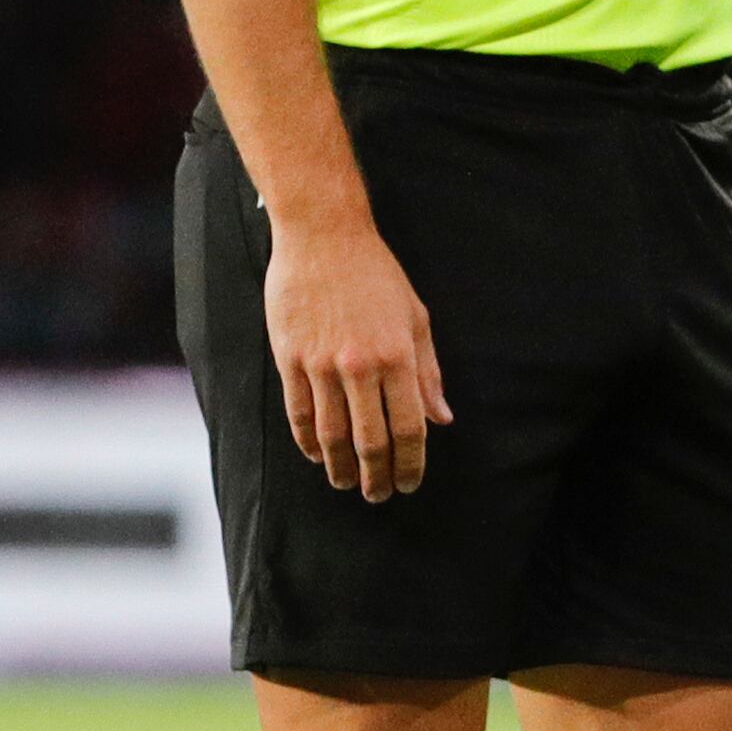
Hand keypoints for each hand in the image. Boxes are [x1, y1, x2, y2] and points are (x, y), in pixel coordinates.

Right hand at [263, 213, 451, 501]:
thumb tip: (441, 420)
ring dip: (340, 468)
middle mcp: (360, 365)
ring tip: (346, 483)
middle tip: (378, 495)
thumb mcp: (415, 317)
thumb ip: (428, 373)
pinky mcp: (291, 357)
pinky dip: (307, 442)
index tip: (409, 483)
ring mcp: (322, 363)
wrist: (323, 235)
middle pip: (370, 441)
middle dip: (376, 477)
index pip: (409, 428)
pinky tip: (315, 455)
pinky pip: (300, 413)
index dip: (411, 464)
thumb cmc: (375, 274)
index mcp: (398, 355)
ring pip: (331, 436)